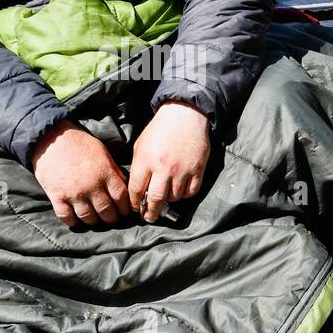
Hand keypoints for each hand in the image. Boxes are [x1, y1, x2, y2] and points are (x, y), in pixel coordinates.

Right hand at [30, 118, 131, 228]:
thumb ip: (113, 170)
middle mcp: (91, 186)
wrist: (50, 138)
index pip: (120, 197)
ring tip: (95, 220)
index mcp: (104, 173)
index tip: (123, 211)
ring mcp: (73, 193)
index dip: (124, 208)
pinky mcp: (57, 196)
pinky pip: (66, 217)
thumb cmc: (78, 143)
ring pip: (88, 217)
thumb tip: (123, 185)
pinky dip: (72, 221)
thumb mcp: (102, 152)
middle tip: (111, 219)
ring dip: (94, 221)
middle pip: (106, 211)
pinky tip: (76, 220)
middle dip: (111, 218)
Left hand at [127, 99, 210, 221]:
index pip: (136, 190)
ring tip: (166, 196)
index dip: (135, 203)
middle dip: (151, 213)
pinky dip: (185, 194)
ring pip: (174, 198)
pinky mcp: (197, 169)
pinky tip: (180, 189)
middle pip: (156, 200)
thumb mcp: (140, 144)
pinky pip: (191, 192)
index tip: (136, 208)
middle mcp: (164, 168)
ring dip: (169, 200)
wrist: (184, 115)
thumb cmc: (160, 129)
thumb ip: (138, 166)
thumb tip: (136, 188)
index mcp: (146, 160)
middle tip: (149, 217)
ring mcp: (182, 170)